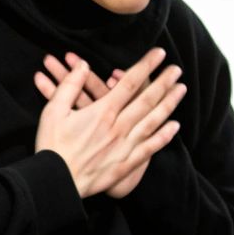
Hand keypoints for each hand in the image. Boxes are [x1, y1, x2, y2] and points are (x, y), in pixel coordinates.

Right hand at [33, 49, 184, 197]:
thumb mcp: (53, 111)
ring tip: (181, 90)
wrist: (55, 180)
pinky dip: (164, 136)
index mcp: (102, 112)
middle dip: (164, 82)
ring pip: (153, 121)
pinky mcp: (125, 164)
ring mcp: (124, 146)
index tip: (158, 54)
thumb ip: (69, 86)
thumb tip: (83, 65)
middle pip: (147, 100)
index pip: (130, 83)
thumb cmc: (52, 145)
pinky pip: (149, 148)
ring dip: (169, 104)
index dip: (146, 66)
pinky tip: (174, 126)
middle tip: (177, 69)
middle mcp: (118, 127)